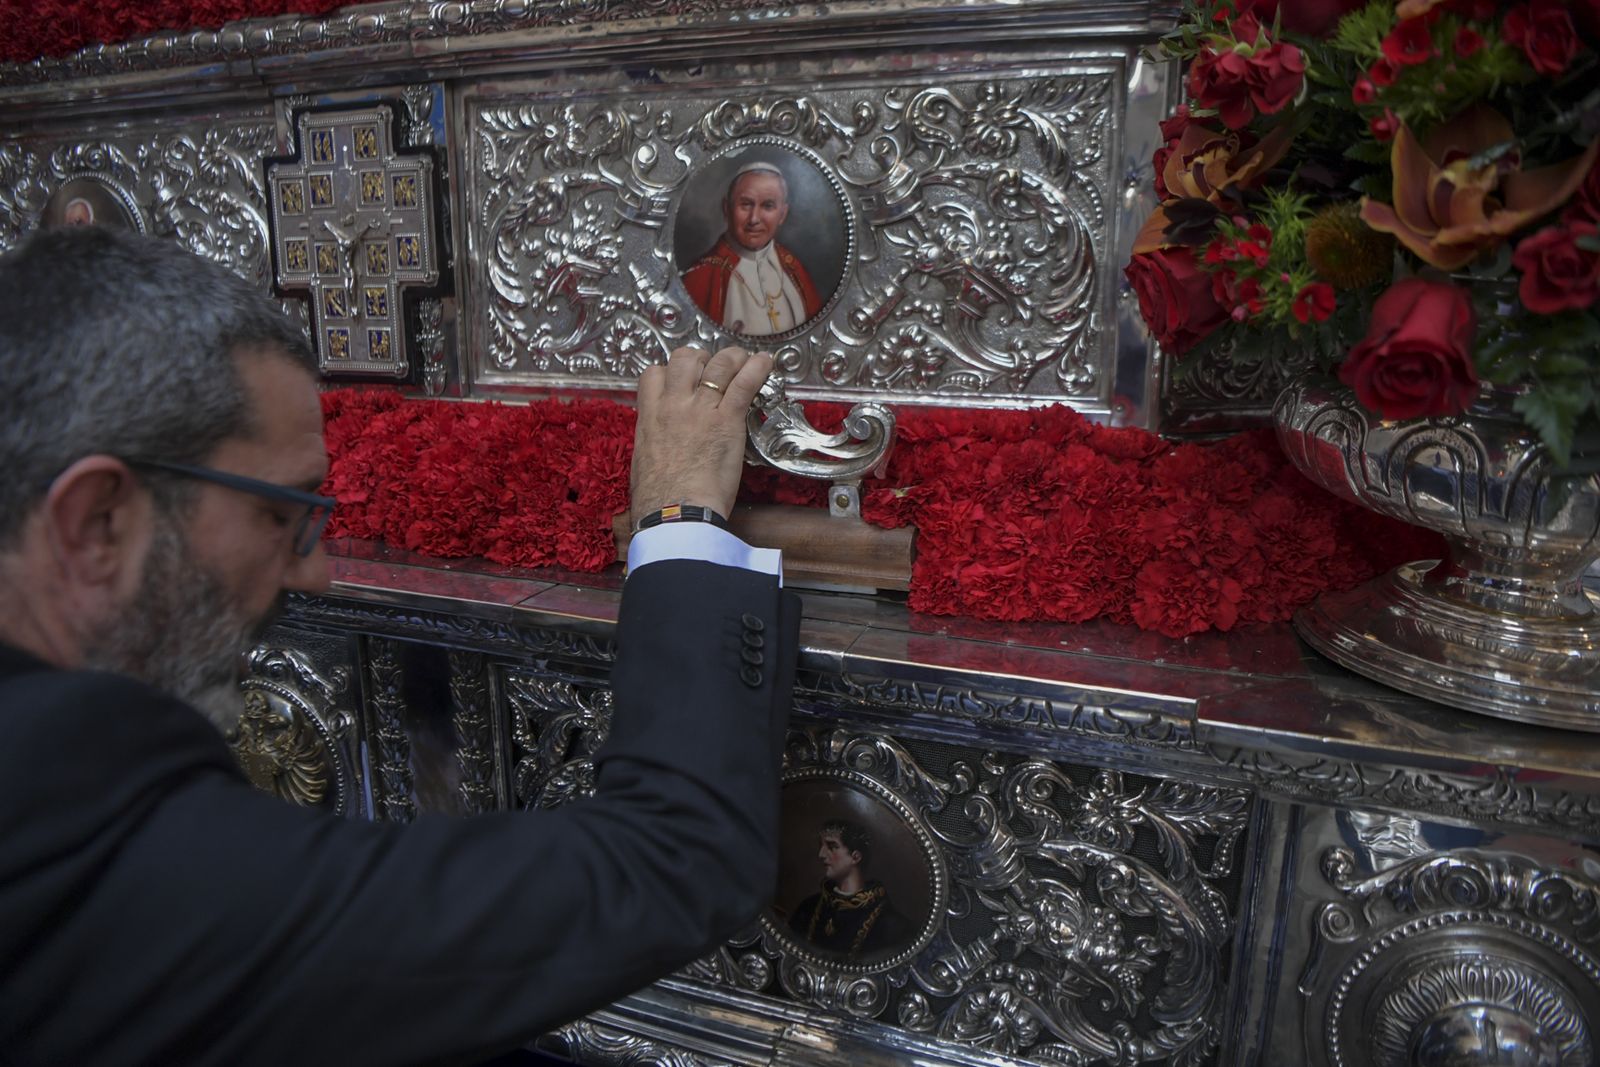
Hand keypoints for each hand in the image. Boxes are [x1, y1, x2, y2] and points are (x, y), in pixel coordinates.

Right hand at [631, 346, 772, 523]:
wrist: (674, 512)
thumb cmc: (658, 500)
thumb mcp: (645, 464)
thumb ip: (654, 445)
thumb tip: (659, 449)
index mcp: (650, 418)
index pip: (653, 374)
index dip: (668, 371)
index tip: (681, 377)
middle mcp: (673, 406)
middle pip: (684, 359)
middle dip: (700, 357)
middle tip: (713, 367)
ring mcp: (700, 410)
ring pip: (716, 365)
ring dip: (732, 358)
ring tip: (742, 359)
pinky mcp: (726, 420)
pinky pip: (743, 384)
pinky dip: (756, 369)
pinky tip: (765, 363)